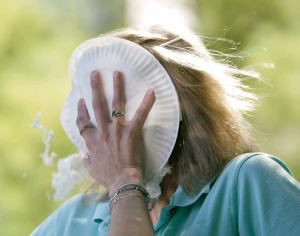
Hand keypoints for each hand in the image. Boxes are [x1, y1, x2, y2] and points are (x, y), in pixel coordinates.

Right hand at [76, 71, 154, 193]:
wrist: (123, 182)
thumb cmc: (108, 177)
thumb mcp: (92, 169)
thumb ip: (88, 159)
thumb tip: (86, 155)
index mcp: (91, 140)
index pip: (82, 122)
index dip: (80, 110)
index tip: (81, 99)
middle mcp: (102, 131)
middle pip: (96, 105)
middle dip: (95, 88)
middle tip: (94, 73)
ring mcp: (117, 130)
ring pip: (115, 104)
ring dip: (117, 87)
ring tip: (117, 73)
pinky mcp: (132, 132)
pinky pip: (140, 114)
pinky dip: (147, 103)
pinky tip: (152, 91)